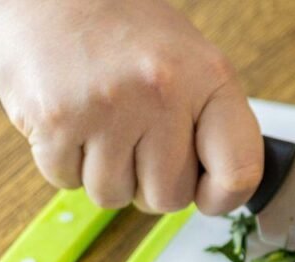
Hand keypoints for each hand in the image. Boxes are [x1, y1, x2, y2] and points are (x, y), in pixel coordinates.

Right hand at [0, 0, 261, 213]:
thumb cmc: (123, 30)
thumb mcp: (191, 61)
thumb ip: (211, 123)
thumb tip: (218, 191)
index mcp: (208, 78)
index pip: (239, 172)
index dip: (223, 198)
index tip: (208, 195)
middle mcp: (162, 93)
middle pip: (169, 198)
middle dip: (151, 184)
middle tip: (136, 142)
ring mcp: (107, 108)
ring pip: (114, 197)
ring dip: (105, 174)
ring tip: (101, 124)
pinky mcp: (56, 120)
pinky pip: (67, 181)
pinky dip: (66, 162)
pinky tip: (72, 120)